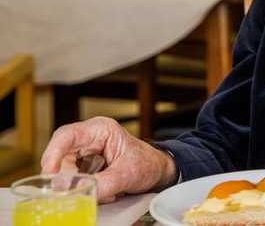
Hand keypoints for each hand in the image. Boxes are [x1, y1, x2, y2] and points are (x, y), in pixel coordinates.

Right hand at [40, 117, 177, 202]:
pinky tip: (102, 190)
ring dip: (77, 185)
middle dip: (65, 177)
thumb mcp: (128, 174)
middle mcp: (88, 139)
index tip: (50, 171)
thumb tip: (79, 192)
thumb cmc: (147, 163)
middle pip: (60, 157)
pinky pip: (72, 180)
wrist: (157, 171)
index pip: (66, 136)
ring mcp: (84, 153)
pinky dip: (82, 189)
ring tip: (104, 189)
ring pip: (64, 171)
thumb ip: (105, 183)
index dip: (53, 153)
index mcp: (100, 130)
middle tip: (76, 192)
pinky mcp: (84, 167)